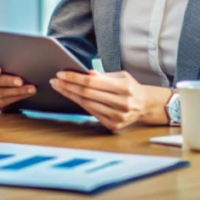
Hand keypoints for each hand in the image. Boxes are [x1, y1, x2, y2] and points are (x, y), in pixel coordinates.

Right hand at [0, 60, 36, 110]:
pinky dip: (17, 97)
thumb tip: (25, 57)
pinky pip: (4, 101)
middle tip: (20, 81)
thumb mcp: (9, 65)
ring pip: (0, 92)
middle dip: (8, 81)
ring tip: (31, 89)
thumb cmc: (12, 72)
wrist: (13, 88)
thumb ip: (11, 62)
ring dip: (17, 91)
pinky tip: (26, 94)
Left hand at [50, 70, 171, 130]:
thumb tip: (86, 73)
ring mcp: (118, 116)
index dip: (74, 78)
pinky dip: (80, 104)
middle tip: (54, 80)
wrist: (145, 105)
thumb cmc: (130, 87)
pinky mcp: (114, 125)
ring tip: (59, 87)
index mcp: (124, 88)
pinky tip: (71, 96)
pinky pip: (92, 113)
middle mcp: (122, 103)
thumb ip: (103, 76)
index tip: (60, 74)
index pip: (92, 82)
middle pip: (87, 94)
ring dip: (70, 95)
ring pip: (87, 104)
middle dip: (68, 86)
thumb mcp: (121, 76)